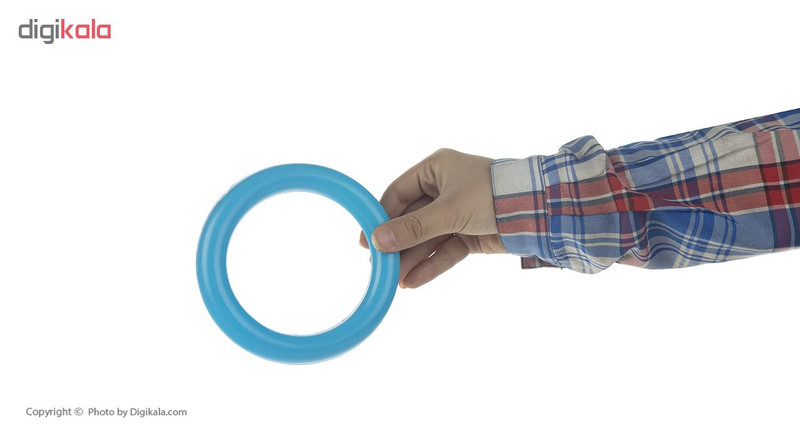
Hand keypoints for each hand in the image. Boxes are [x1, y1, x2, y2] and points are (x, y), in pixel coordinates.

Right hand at [359, 148, 506, 287]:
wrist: (539, 210)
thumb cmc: (493, 195)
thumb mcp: (448, 211)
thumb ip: (413, 228)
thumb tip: (377, 241)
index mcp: (436, 169)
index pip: (398, 193)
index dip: (381, 217)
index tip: (366, 241)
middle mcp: (444, 188)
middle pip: (412, 219)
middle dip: (398, 244)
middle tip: (380, 266)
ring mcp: (457, 212)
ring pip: (428, 238)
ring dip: (412, 259)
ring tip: (394, 281)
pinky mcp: (470, 233)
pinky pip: (445, 250)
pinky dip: (431, 265)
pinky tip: (413, 282)